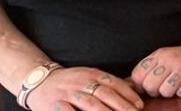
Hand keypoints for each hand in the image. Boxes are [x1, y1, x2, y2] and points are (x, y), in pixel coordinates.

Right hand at [27, 67, 142, 110]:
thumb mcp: (89, 76)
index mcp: (92, 74)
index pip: (114, 83)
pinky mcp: (56, 106)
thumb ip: (107, 83)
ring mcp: (68, 94)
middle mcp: (81, 82)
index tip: (140, 105)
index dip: (128, 95)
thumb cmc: (71, 82)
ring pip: (90, 104)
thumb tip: (133, 90)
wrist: (40, 82)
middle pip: (105, 94)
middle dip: (121, 106)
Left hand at [130, 43, 180, 97]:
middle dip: (155, 91)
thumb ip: (148, 68)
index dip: (140, 84)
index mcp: (159, 54)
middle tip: (163, 86)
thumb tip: (127, 83)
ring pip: (164, 92)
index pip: (138, 74)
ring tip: (176, 85)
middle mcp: (170, 60)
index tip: (147, 85)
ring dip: (169, 93)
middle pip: (150, 86)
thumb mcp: (165, 57)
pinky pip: (180, 93)